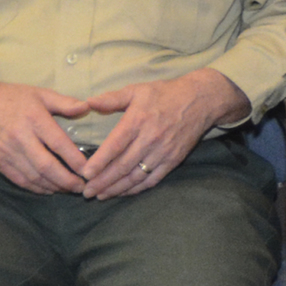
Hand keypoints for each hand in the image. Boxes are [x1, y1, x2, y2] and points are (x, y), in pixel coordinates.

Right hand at [0, 68, 92, 193]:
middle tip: (82, 187)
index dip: (76, 160)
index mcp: (34, 119)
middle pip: (47, 166)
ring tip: (69, 189)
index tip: (90, 170)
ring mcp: (7, 152)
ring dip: (54, 187)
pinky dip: (36, 188)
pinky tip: (49, 189)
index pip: (59, 144)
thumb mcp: (39, 93)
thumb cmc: (11, 97)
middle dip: (67, 180)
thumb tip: (87, 107)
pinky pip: (20, 180)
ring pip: (34, 177)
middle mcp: (20, 138)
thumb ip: (64, 102)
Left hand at [76, 68, 248, 199]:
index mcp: (138, 120)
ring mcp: (163, 152)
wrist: (200, 101)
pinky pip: (152, 179)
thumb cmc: (165, 94)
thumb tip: (88, 102)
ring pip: (136, 176)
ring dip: (117, 188)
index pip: (115, 146)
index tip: (85, 174)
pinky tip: (124, 192)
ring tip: (101, 196)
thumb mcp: (137, 90)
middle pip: (123, 166)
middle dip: (103, 181)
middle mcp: (150, 139)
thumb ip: (112, 98)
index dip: (99, 162)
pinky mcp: (173, 160)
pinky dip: (137, 188)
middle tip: (87, 192)